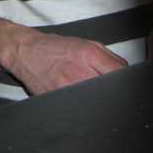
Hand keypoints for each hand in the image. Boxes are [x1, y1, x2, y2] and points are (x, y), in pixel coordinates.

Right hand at [6, 30, 126, 95]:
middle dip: (112, 92)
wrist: (25, 52)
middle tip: (104, 88)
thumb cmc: (54, 48)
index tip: (123, 83)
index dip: (126, 80)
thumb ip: (110, 58)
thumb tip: (127, 74)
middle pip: (110, 92)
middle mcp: (79, 72)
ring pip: (96, 103)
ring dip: (97, 100)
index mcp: (89, 54)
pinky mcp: (58, 100)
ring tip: (88, 92)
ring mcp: (68, 89)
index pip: (121, 73)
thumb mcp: (85, 43)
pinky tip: (78, 98)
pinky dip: (82, 106)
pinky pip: (80, 109)